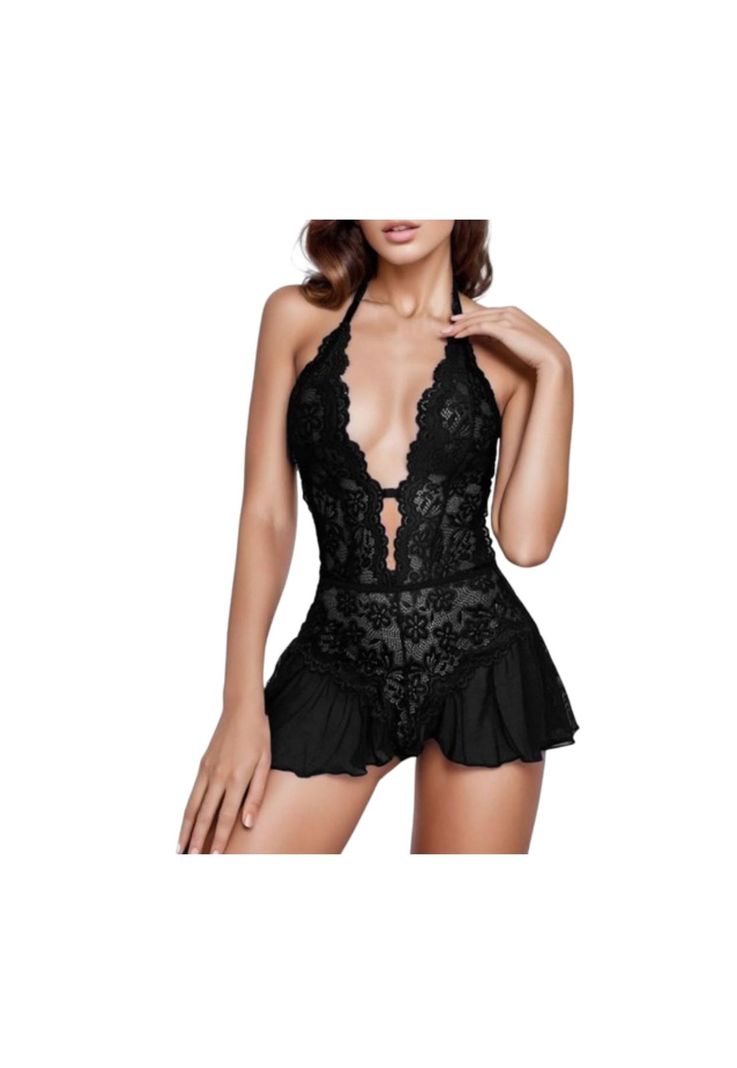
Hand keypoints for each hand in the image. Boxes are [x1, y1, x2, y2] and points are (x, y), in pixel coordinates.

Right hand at [177, 703, 270, 853]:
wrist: (241, 710)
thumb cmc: (258, 737)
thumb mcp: (264, 764)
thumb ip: (256, 795)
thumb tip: (248, 823)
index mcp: (237, 778)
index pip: (227, 816)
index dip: (221, 838)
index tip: (215, 857)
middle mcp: (218, 777)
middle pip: (204, 815)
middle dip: (198, 839)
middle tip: (192, 860)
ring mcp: (207, 771)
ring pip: (192, 806)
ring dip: (186, 829)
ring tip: (181, 849)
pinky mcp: (202, 766)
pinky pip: (192, 794)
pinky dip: (186, 812)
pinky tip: (185, 823)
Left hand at [440, 305, 569, 372]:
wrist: (552, 358)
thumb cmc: (537, 354)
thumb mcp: (520, 342)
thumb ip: (506, 336)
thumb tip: (492, 339)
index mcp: (514, 312)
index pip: (487, 313)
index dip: (470, 317)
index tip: (457, 323)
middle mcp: (510, 312)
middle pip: (479, 314)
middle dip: (461, 320)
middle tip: (446, 326)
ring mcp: (508, 318)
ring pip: (477, 319)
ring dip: (460, 326)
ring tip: (446, 332)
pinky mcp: (505, 328)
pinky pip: (480, 327)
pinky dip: (466, 331)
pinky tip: (457, 336)